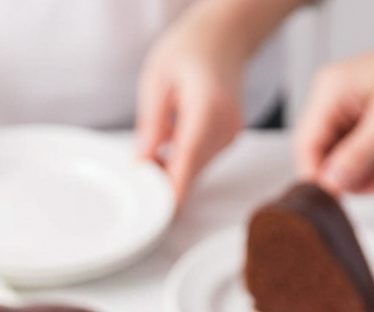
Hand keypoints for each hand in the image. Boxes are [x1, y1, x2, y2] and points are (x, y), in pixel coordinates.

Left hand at [136, 11, 243, 203]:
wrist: (227, 32)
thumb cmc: (193, 45)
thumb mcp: (158, 79)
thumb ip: (151, 125)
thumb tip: (142, 163)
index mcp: (207, 111)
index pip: (187, 165)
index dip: (170, 194)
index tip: (155, 216)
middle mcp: (225, 127)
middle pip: (191, 173)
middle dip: (165, 179)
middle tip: (141, 163)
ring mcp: (231, 134)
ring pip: (196, 169)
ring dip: (173, 168)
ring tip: (157, 139)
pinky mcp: (231, 137)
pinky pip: (203, 159)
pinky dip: (185, 158)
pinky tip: (174, 136)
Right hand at [295, 20, 373, 193]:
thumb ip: (358, 156)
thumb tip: (332, 183)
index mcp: (331, 92)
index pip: (306, 147)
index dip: (319, 178)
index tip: (340, 197)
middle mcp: (332, 98)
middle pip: (320, 155)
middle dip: (346, 176)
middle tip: (373, 186)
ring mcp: (346, 107)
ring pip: (338, 157)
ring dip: (362, 172)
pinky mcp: (360, 116)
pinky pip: (354, 151)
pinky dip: (371, 162)